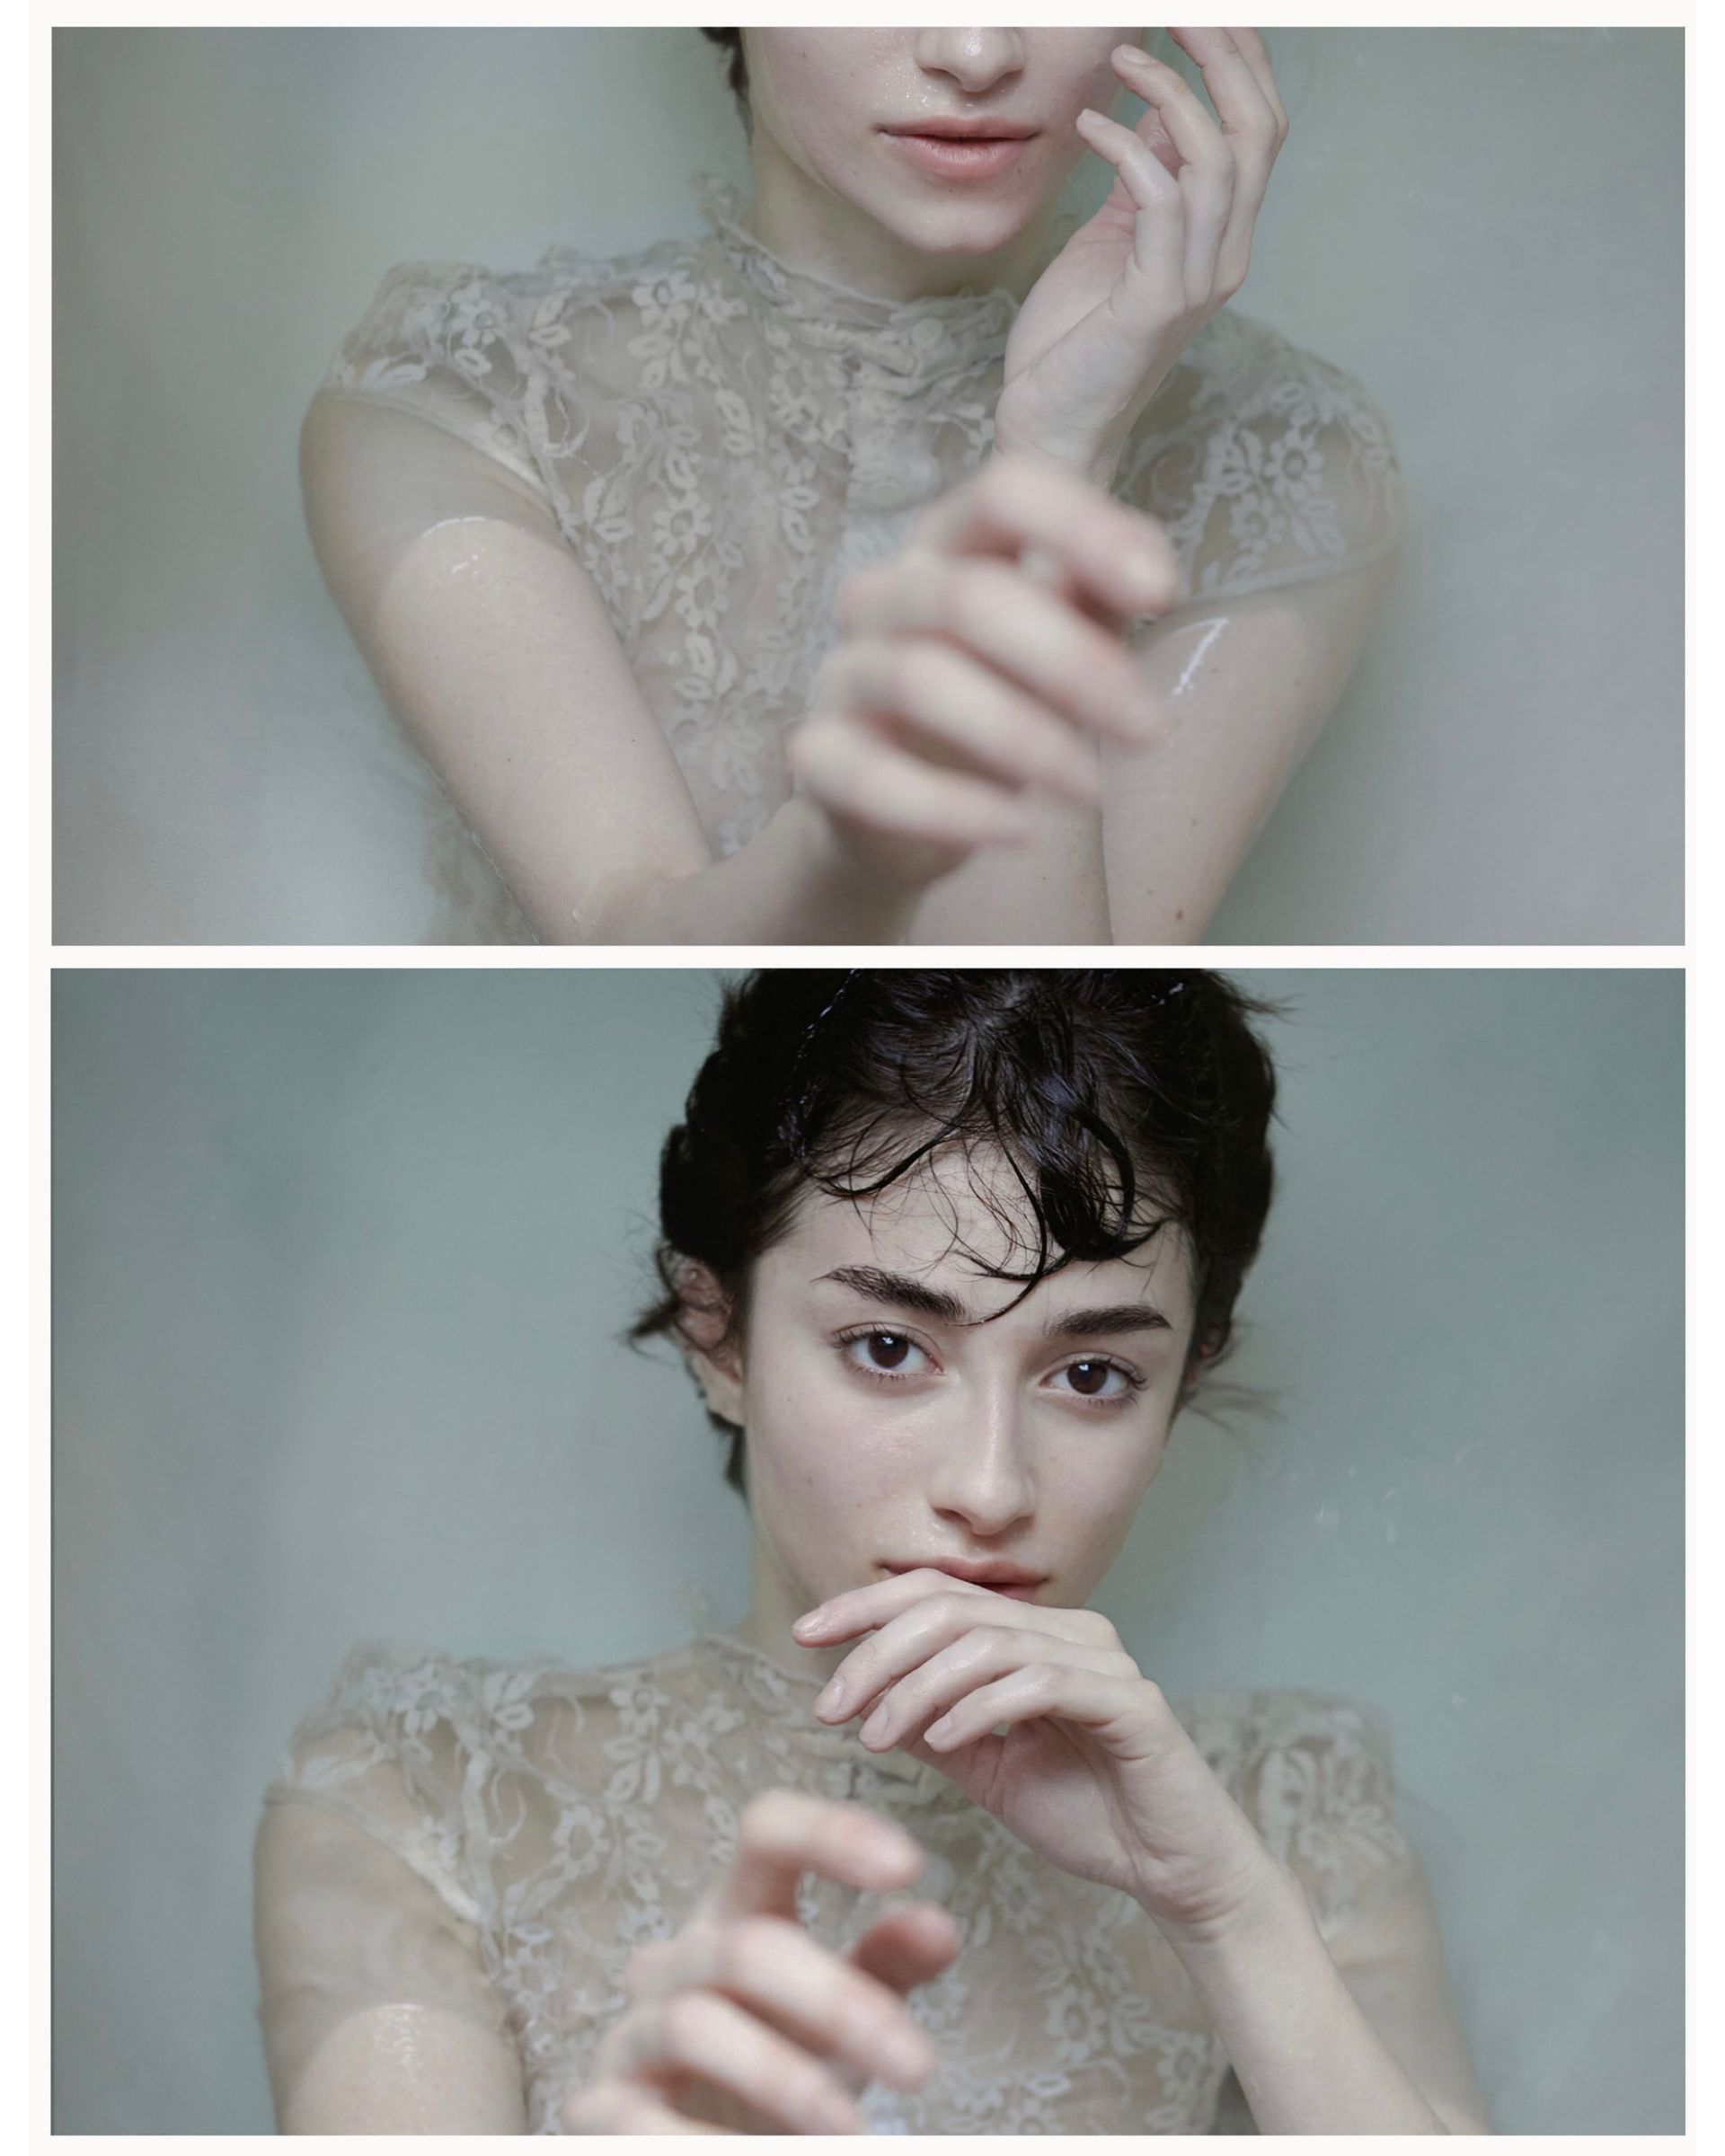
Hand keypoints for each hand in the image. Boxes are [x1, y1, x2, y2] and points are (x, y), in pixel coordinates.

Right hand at [561, 1789, 958, 2133]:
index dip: (830, 1834)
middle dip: (840, 2005)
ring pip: (693, 2026)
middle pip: (747, 1947)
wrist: (698, 2145)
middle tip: (920, 2068)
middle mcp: (676, 1961)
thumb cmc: (781, 2066)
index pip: (765, 1834)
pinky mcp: (600, 2113)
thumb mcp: (837, 2016)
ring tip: (856, 2132)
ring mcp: (631, 2035)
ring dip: (782, 2081)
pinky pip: (641, 2123)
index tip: (912, 1864)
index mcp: (737, 1914)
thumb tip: (939, 1925)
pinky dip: (713, 2148)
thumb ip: (886, 1968)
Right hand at [789, 452, 1180, 889]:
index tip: (1160, 590)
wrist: (901, 814)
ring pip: (921, 680)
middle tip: (1147, 730)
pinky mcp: (818, 757)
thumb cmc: (993, 705)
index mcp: (951, 545)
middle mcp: (886, 595)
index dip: (1083, 529)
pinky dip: (955, 809)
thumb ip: (1095, 601)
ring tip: (1090, 791)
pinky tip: (1019, 831)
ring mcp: (845, 673)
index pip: (1006, 493)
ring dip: (1023, 740)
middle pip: (970, 597)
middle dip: (1074, 664)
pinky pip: (873, 778)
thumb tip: (1149, 575)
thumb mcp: (1056, 647)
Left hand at [793, 1570, 1279, 1940]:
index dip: (865, 1606)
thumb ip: (929, 1725)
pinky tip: (940, 1742)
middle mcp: (1071, 1629)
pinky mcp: (1129, 1700)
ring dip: (916, 1687)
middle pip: (951, 1609)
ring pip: (987, 1641)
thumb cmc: (1083, 1813)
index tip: (804, 1637)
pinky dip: (978, 1707)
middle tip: (831, 1706)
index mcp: (1035, 1633)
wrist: (1171, 1870)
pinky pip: (1038, 1682)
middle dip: (877, 1651)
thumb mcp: (984, 1768)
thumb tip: (857, 1695)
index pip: (938, 1594)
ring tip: (874, 1736)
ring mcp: (1104, 1660)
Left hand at [994, 29, 1289, 478]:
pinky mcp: (1155, 304)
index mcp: (1222, 238)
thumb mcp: (1114, 237)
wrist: (1051, 431)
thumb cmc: (1073, 341)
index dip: (1241, 59)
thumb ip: (1145, 177)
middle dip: (1225, 55)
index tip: (1199, 12)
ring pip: (1220, 160)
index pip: (1261, 128)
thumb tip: (1155, 102)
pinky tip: (1087, 128)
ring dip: (1172, 93)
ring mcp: (1196, 283)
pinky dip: (1127, 151)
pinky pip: (1161, 203)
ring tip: (1121, 56)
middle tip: (1176, 9)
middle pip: (1259, 131)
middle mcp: (1225, 257)